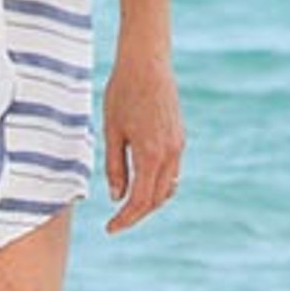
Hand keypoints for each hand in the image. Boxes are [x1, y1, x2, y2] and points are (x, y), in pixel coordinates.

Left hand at [101, 47, 183, 230]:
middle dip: (137, 214)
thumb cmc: (123, 92)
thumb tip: (117, 197)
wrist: (147, 61)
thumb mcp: (112, 131)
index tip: (110, 229)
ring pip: (168, 187)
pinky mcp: (179, 136)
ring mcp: (178, 145)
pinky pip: (172, 171)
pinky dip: (158, 184)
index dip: (125, 219)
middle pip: (156, 199)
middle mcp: (170, 153)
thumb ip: (115, 167)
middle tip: (116, 222)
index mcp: (151, 154)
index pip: (140, 201)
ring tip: (128, 205)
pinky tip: (142, 182)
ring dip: (150, 201)